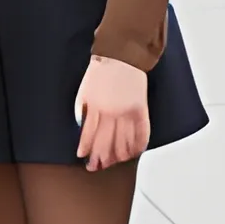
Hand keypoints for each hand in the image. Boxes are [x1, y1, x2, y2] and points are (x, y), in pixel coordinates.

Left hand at [75, 55, 149, 171]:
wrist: (121, 57)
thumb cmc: (100, 72)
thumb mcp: (85, 91)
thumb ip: (84, 111)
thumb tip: (82, 129)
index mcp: (95, 106)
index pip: (89, 135)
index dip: (86, 148)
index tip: (82, 156)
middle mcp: (112, 112)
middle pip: (106, 143)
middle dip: (99, 158)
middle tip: (94, 166)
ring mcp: (128, 112)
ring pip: (124, 142)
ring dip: (117, 156)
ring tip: (111, 163)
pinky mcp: (142, 110)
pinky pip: (141, 134)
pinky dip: (137, 146)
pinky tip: (132, 153)